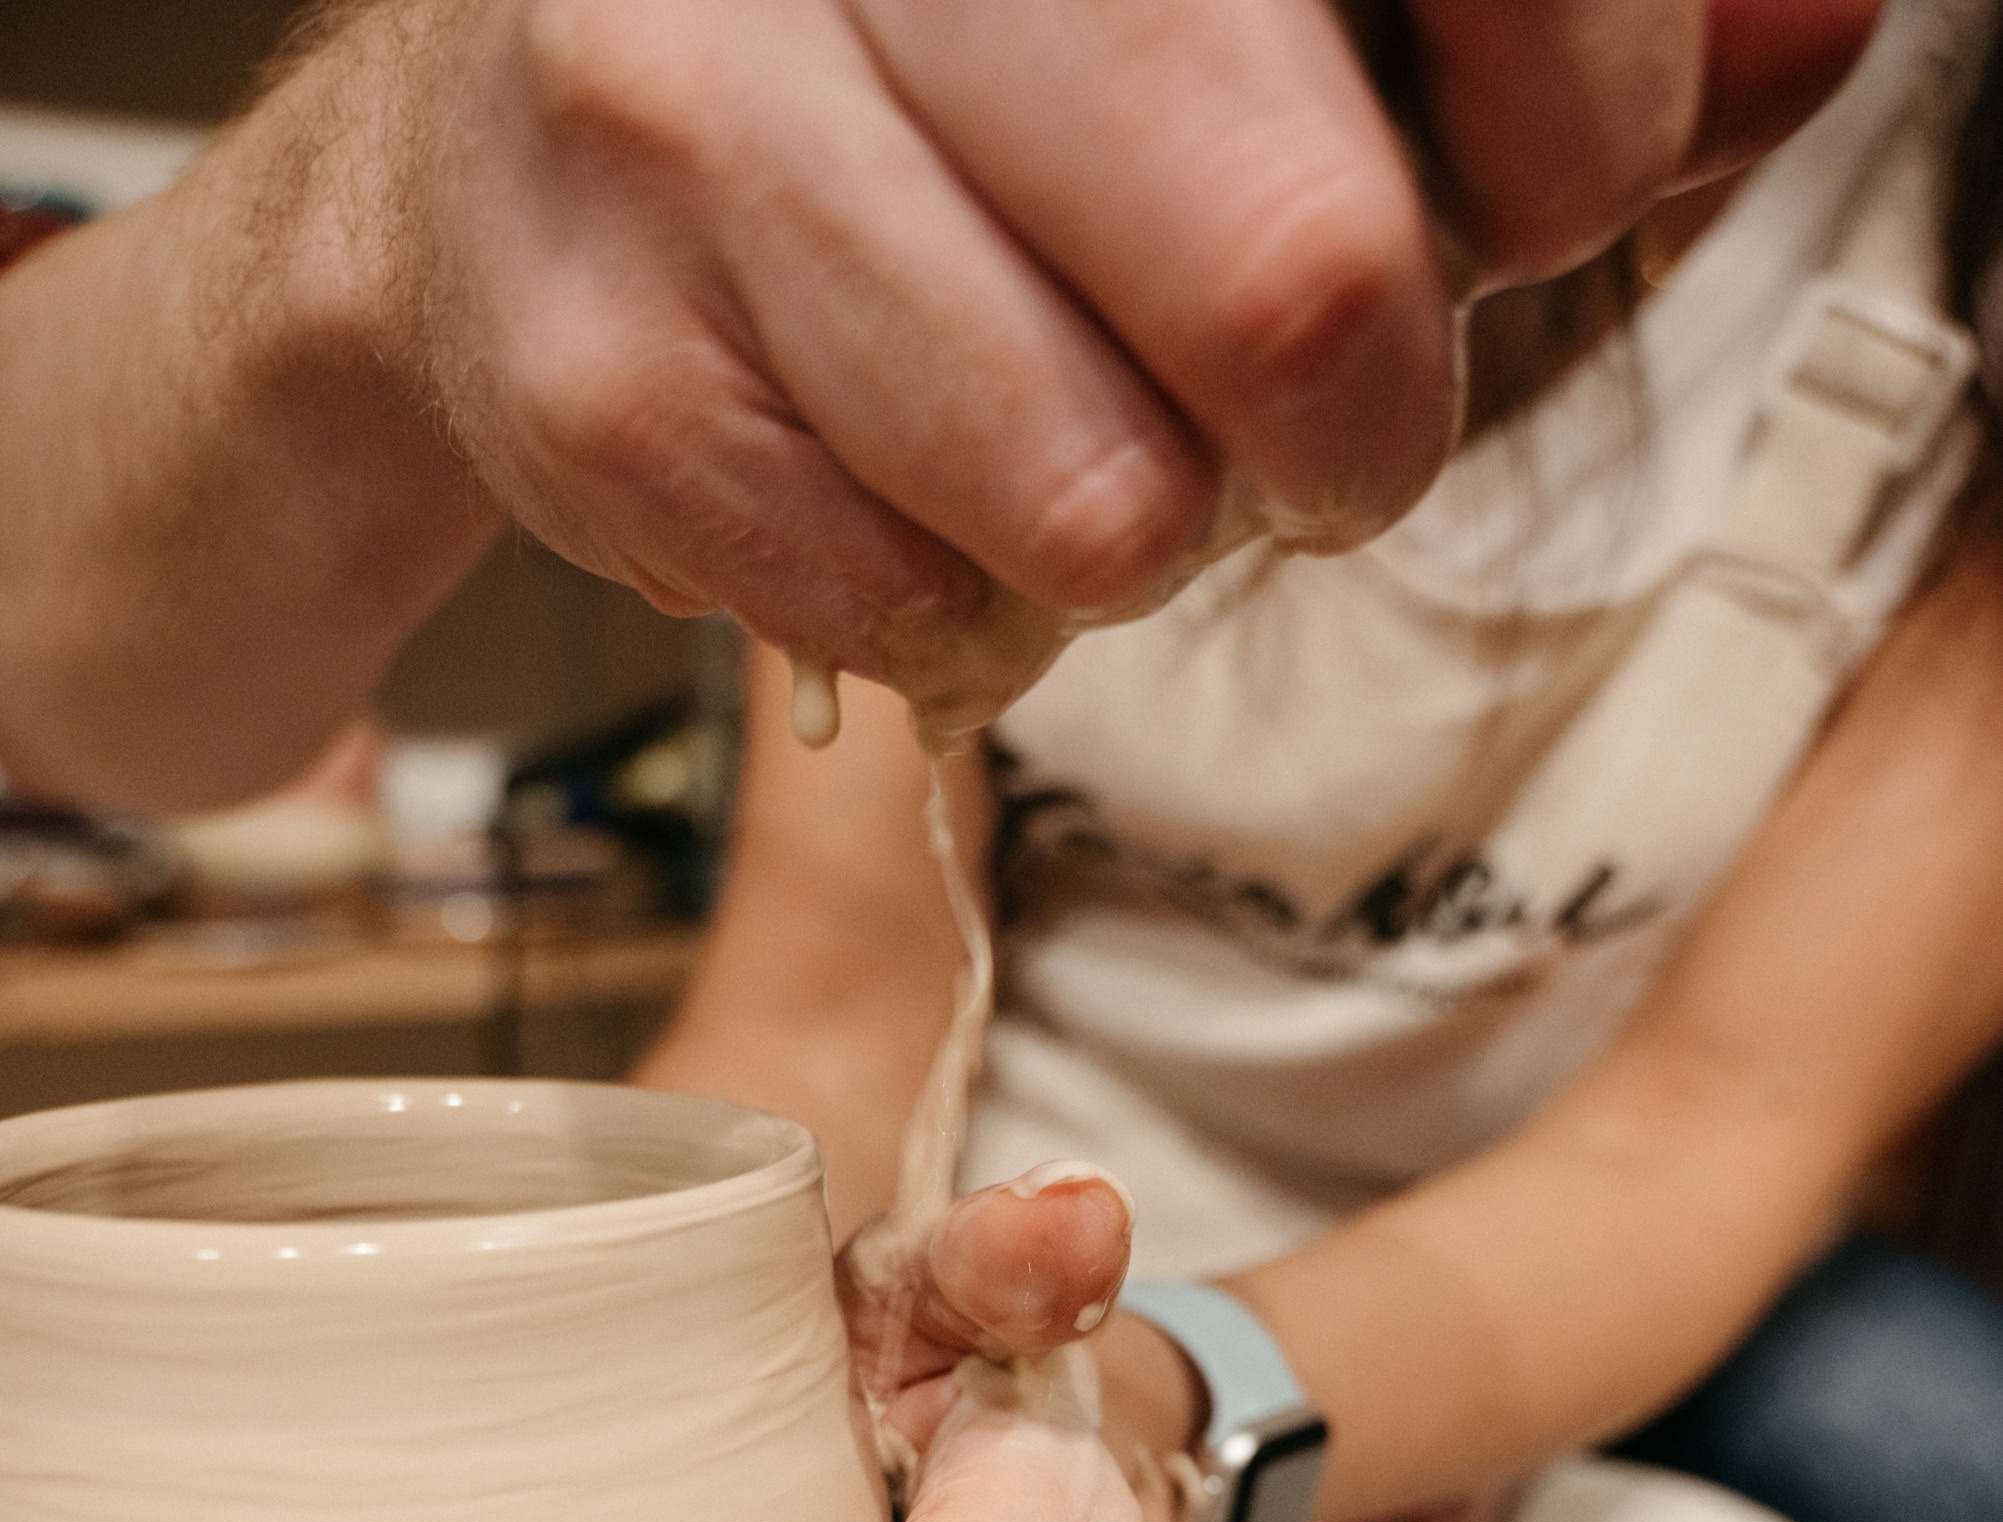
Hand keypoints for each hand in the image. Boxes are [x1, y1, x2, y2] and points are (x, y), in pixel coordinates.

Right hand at [328, 0, 1868, 688]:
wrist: (486, 161)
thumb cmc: (922, 72)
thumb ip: (1510, 23)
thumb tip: (1814, 34)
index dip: (1574, 118)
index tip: (1534, 177)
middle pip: (1288, 272)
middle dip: (1356, 412)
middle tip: (1308, 407)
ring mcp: (685, 136)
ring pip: (1101, 502)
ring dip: (1138, 519)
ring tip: (1060, 420)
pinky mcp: (603, 390)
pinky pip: (924, 616)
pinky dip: (952, 595)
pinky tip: (889, 467)